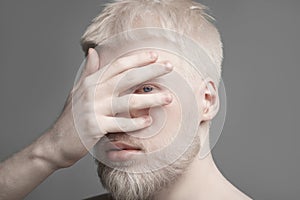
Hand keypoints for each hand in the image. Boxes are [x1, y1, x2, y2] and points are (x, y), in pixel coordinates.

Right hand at [47, 48, 173, 168]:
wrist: (57, 141)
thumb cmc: (71, 116)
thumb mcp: (78, 90)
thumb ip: (89, 71)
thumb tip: (93, 51)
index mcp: (92, 82)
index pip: (118, 65)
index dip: (137, 58)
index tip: (155, 55)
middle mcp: (94, 92)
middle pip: (127, 78)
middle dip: (150, 71)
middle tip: (170, 67)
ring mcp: (94, 109)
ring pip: (128, 101)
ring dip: (150, 99)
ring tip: (168, 98)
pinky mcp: (96, 127)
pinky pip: (121, 123)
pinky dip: (136, 122)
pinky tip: (149, 121)